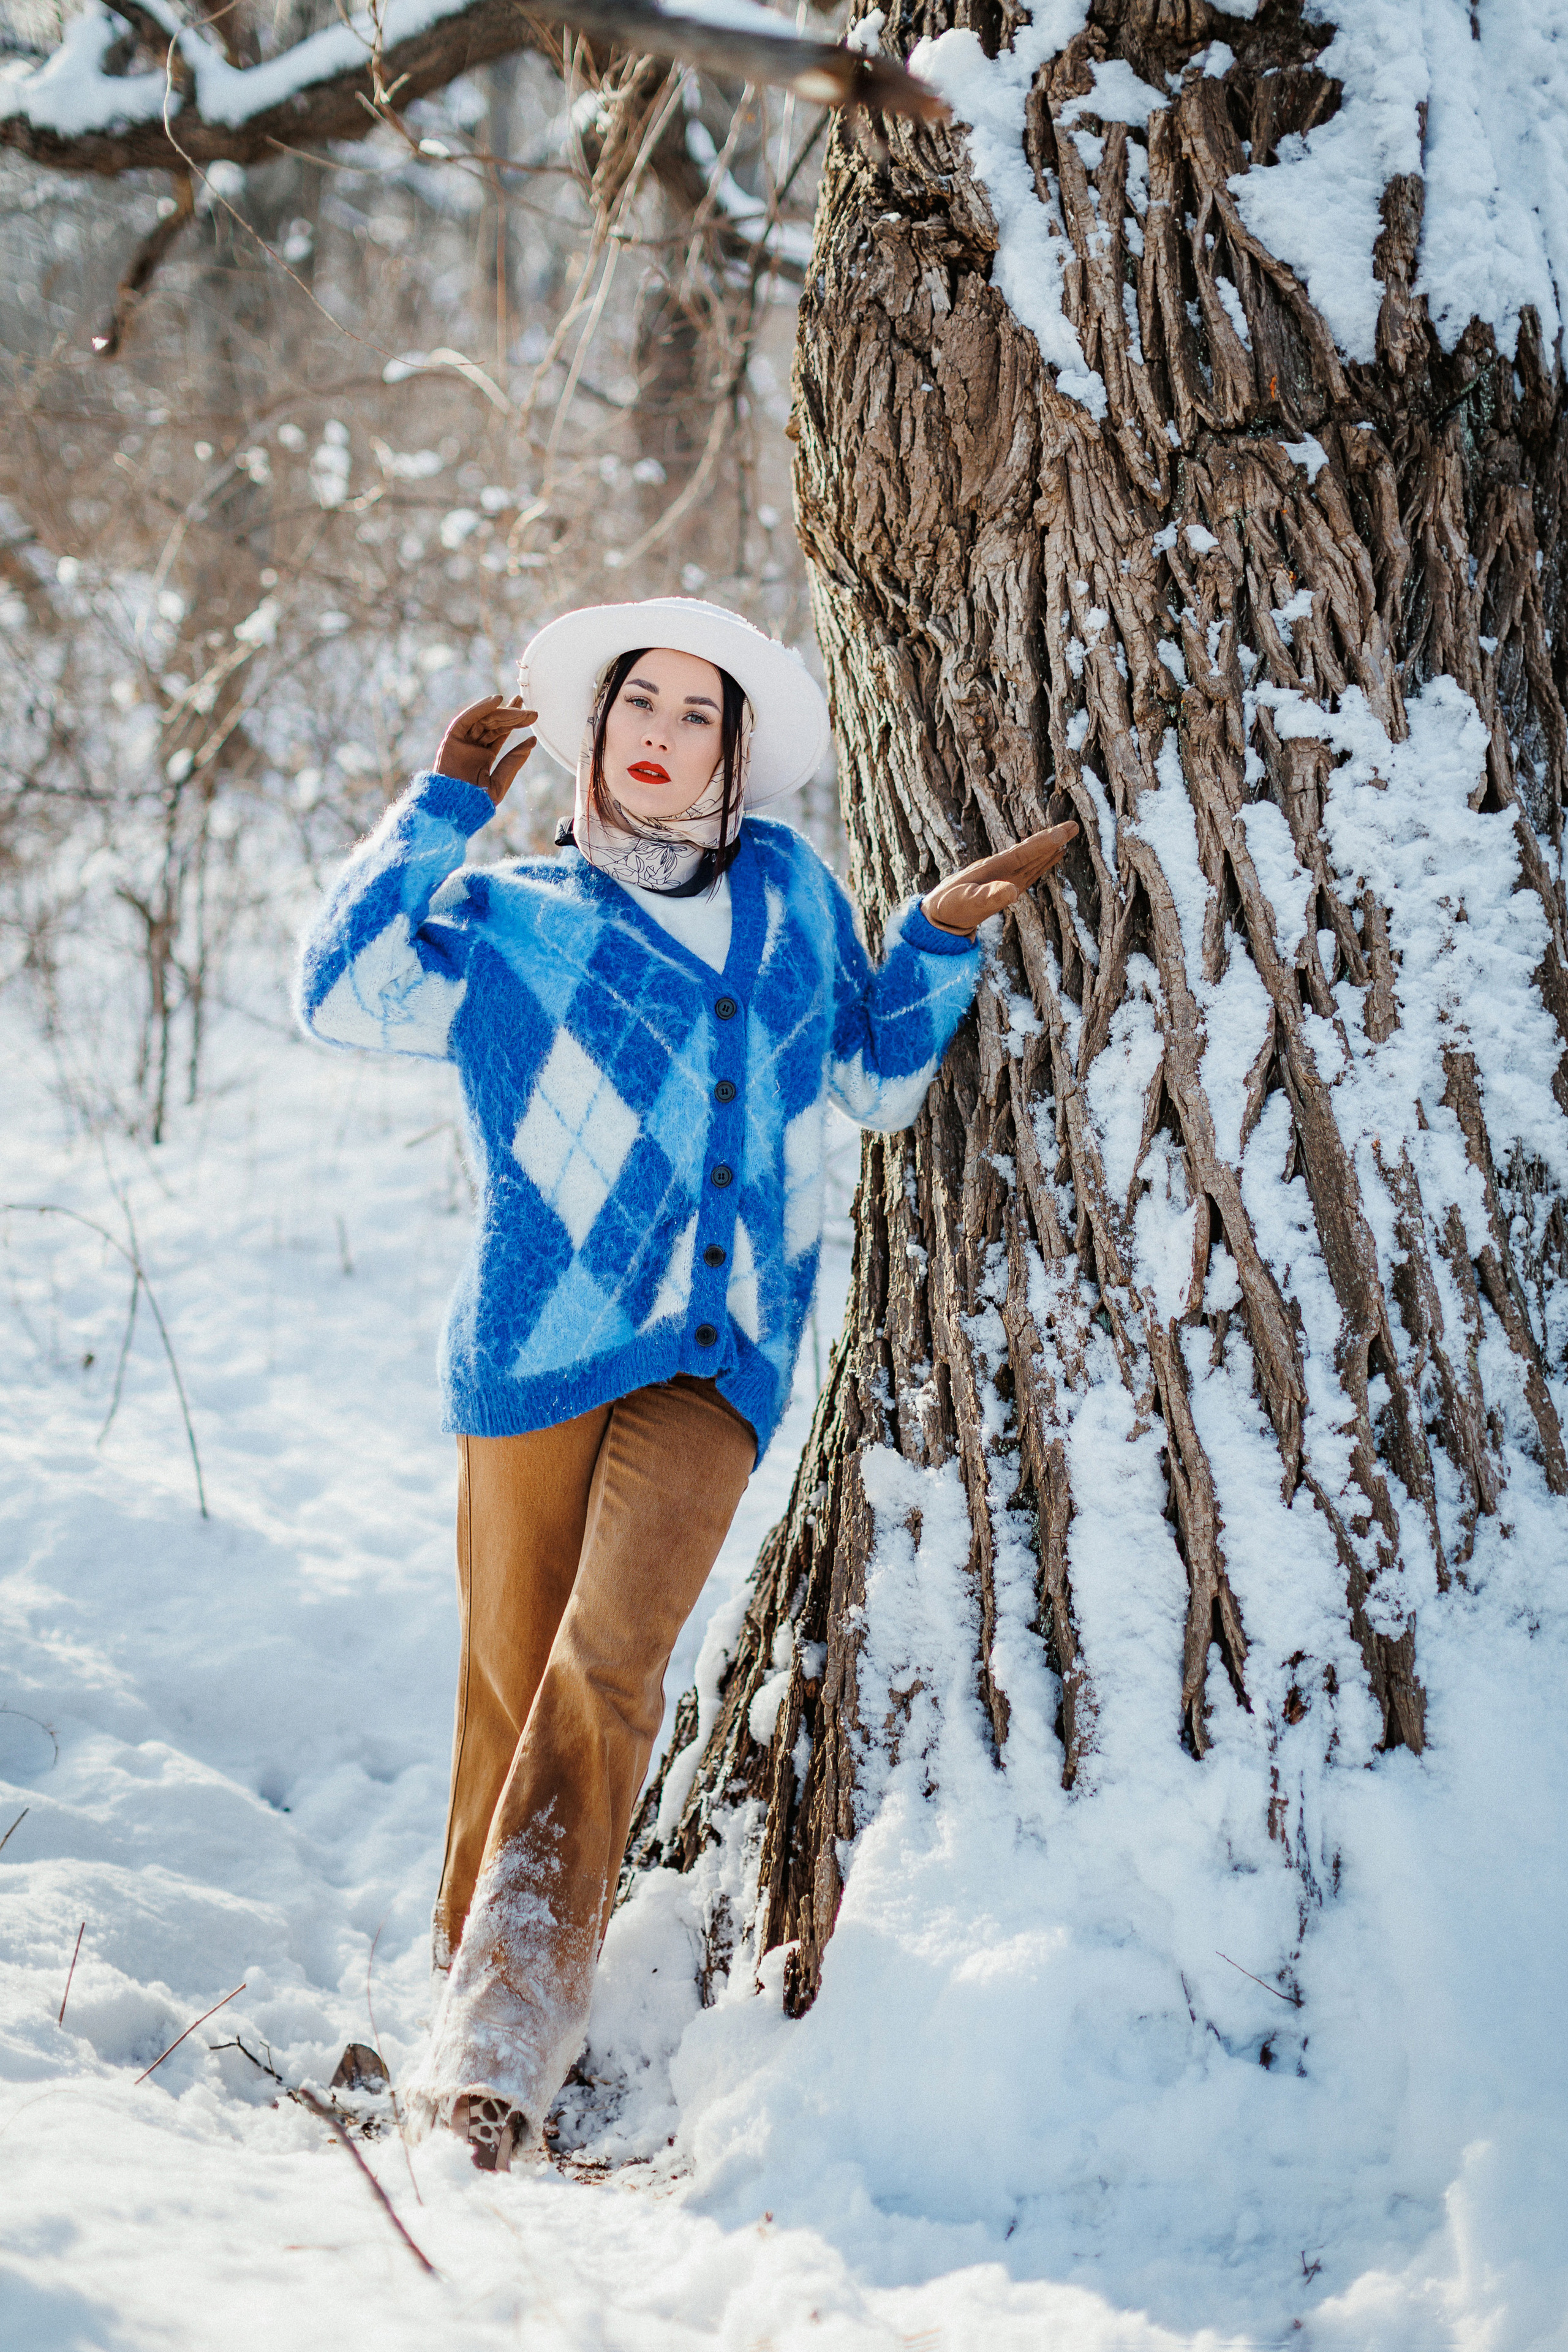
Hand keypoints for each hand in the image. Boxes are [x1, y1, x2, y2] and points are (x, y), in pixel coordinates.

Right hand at [434, 694, 537, 807]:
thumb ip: (513, 761)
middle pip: (494, 724)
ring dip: (501, 711)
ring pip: (483, 720)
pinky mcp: (451, 739)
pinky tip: (496, 701)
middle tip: (530, 709)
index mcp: (484, 756)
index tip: (532, 716)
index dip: (515, 723)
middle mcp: (473, 746)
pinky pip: (466, 719)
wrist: (454, 810)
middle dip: (512, 715)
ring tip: (518, 704)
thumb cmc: (475, 802)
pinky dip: (480, 708)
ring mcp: (462, 742)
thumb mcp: (499, 781)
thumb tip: (531, 742)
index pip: (501, 734)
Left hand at [922, 822, 1079, 936]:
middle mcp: (1000, 868)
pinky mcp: (1005, 885)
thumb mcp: (967, 905)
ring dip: (1049, 848)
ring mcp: (1003, 875)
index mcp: (992, 869)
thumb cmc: (950, 909)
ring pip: (1032, 858)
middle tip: (1074, 825)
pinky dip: (1042, 862)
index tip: (1063, 833)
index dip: (1043, 844)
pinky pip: (1028, 870)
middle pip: (1030, 850)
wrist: (938, 915)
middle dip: (1051, 838)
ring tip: (1068, 836)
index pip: (1022, 853)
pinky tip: (1053, 856)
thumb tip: (1012, 891)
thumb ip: (988, 897)